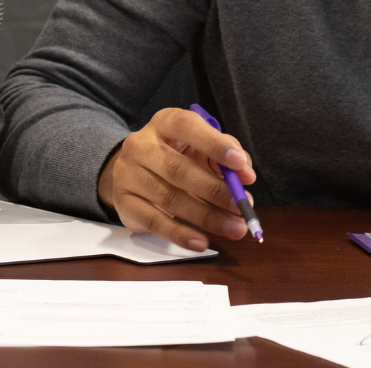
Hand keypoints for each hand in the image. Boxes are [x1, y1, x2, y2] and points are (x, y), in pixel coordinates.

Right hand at [98, 108, 255, 250]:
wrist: (131, 172)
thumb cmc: (175, 156)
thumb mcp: (199, 148)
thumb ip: (225, 157)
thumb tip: (246, 176)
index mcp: (164, 123)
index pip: (187, 126)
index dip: (214, 144)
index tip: (239, 163)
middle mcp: (141, 145)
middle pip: (178, 169)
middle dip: (214, 190)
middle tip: (242, 207)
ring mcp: (128, 174)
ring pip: (169, 198)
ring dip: (206, 217)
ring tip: (234, 229)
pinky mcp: (124, 203)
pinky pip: (154, 221)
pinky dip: (180, 234)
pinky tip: (201, 242)